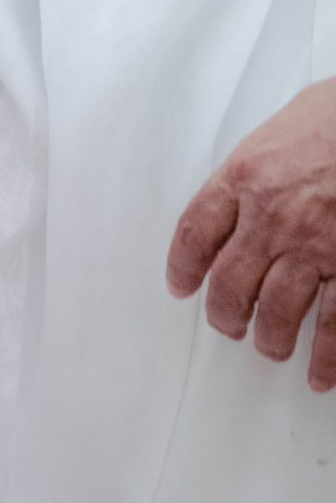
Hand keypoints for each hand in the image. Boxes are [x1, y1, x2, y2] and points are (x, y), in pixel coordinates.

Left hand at [167, 80, 335, 389]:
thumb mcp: (281, 128)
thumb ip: (257, 169)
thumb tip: (244, 195)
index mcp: (245, 177)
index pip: (196, 232)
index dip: (184, 266)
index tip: (182, 286)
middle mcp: (271, 217)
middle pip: (230, 283)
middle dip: (225, 313)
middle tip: (228, 324)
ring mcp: (315, 246)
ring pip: (276, 312)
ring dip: (269, 338)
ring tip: (270, 347)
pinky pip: (334, 326)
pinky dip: (325, 358)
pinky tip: (318, 374)